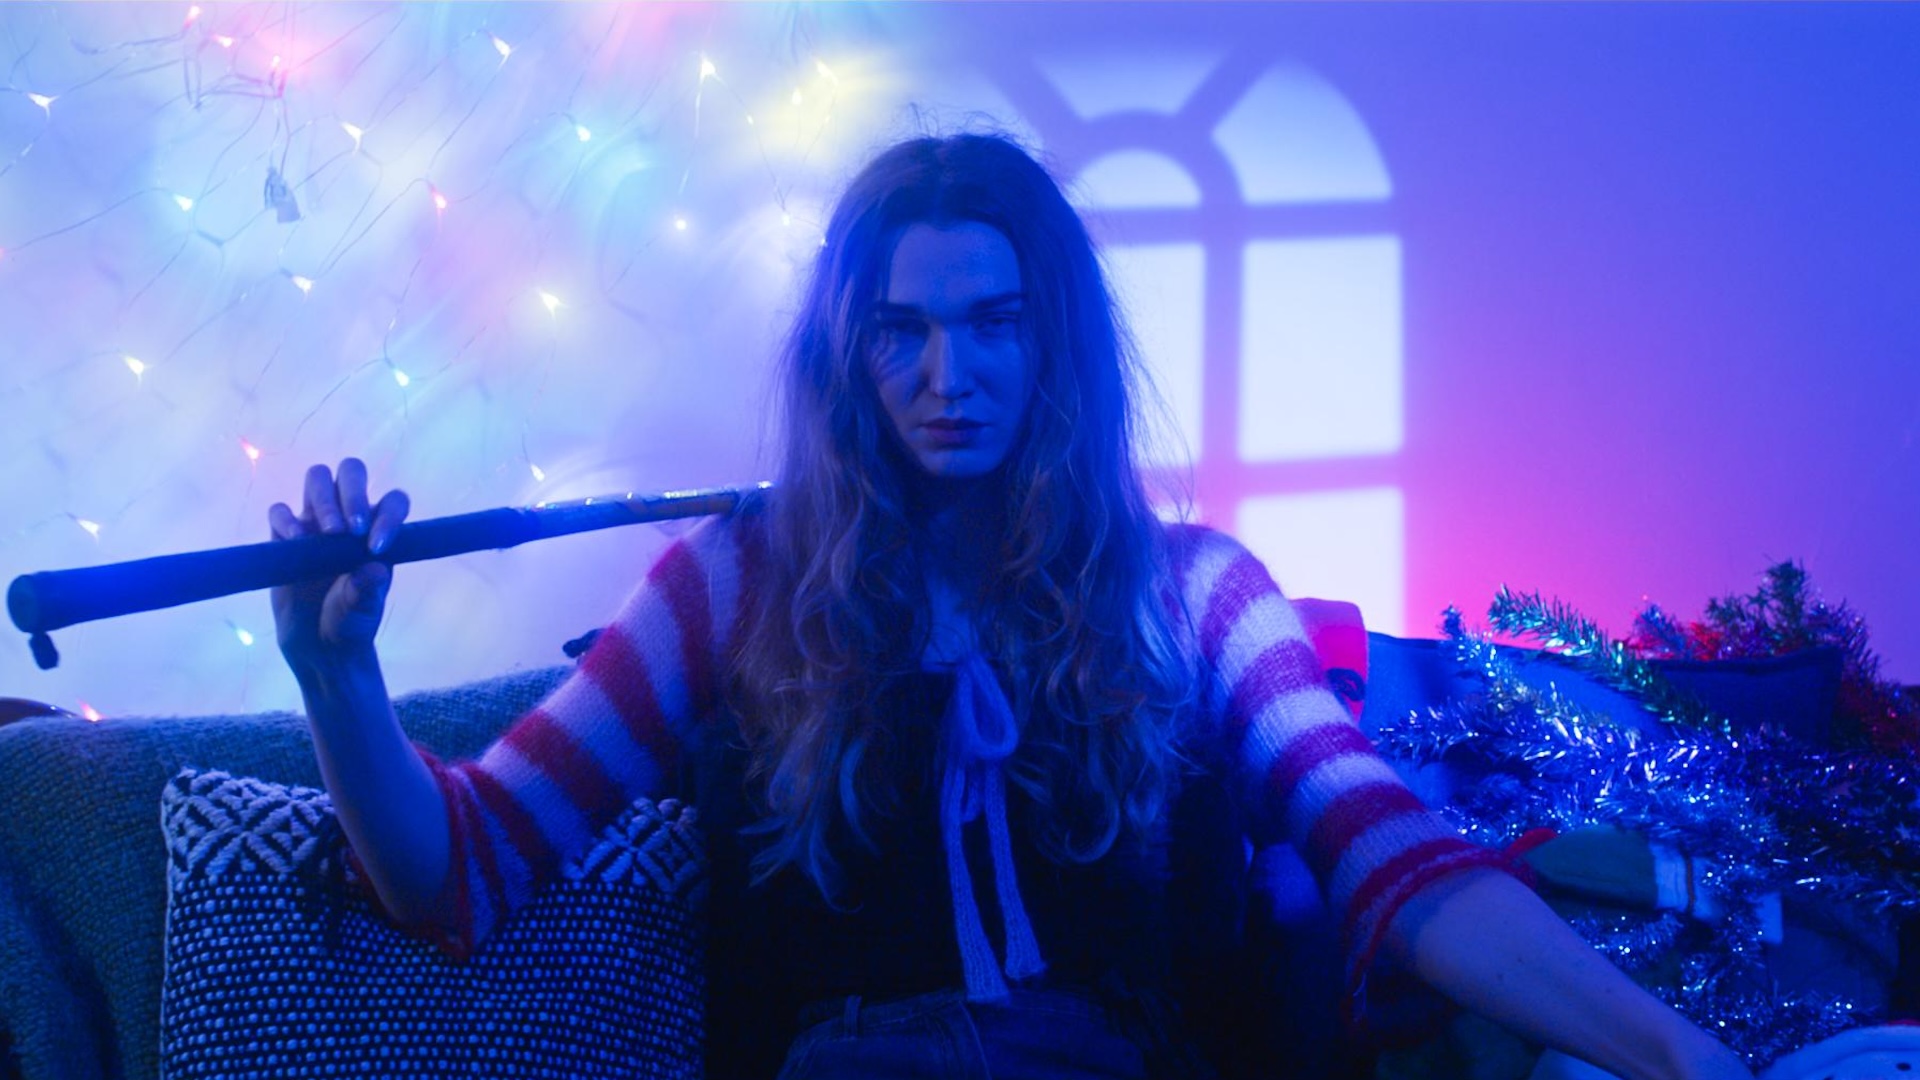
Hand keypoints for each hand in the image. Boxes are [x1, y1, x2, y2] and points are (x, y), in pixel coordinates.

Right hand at [268, 458, 409, 677]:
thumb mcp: (364, 611)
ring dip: (325, 498)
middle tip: (353, 529)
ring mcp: (316, 523)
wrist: (319, 645)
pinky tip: (296, 540)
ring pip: (318, 479)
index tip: (377, 547)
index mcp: (380, 530)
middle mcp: (350, 519)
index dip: (389, 515)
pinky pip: (280, 510)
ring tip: (329, 533)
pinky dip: (286, 519)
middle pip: (352, 472)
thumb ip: (367, 590)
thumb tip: (374, 569)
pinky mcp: (283, 536)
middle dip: (353, 491)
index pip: (392, 501)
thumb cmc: (351, 622)